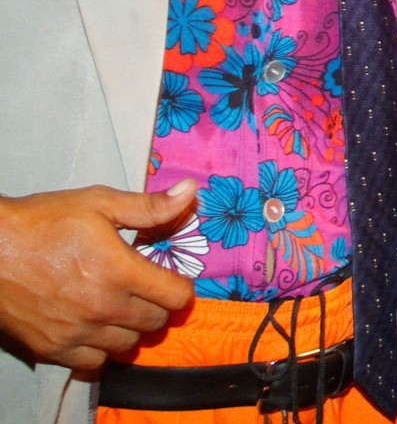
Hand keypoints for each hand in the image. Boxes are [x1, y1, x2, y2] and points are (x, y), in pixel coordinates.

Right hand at [0, 181, 197, 368]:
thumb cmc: (43, 222)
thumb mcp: (99, 203)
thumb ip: (149, 207)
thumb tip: (191, 192)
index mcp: (119, 271)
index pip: (176, 297)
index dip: (180, 287)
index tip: (169, 279)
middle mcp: (102, 307)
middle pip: (155, 322)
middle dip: (158, 306)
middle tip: (145, 290)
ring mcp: (76, 331)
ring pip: (128, 346)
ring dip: (132, 329)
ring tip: (120, 307)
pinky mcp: (51, 348)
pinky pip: (94, 364)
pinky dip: (101, 350)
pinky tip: (95, 327)